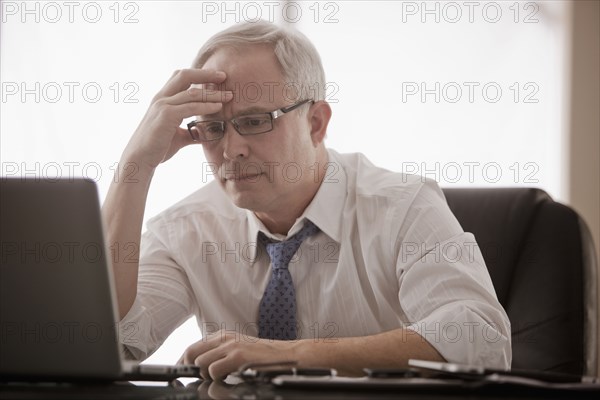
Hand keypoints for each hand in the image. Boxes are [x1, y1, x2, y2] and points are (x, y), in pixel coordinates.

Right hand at [123, 69, 232, 169]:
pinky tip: (218, 107)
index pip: (181, 78)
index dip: (199, 74)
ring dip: (212, 93)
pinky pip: (190, 107)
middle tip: (224, 76)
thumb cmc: (157, 148)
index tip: (217, 77)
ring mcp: (162, 105)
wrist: (140, 159)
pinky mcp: (166, 115)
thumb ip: (191, 132)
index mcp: (163, 99)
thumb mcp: (178, 137)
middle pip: (185, 75)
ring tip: (228, 95)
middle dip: (206, 74)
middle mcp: (161, 98)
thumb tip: (204, 133)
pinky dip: (206, 106)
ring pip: (191, 92)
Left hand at [179, 330, 296, 379]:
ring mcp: (231, 345)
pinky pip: (213, 370)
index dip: (182, 362)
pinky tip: (228, 378)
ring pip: (200, 363)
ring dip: (205, 375)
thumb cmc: (263, 356)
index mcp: (222, 335)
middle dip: (188, 369)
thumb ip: (219, 353)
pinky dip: (216, 378)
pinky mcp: (238, 355)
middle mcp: (224, 337)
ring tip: (219, 378)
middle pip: (191, 353)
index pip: (192, 347)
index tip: (179, 373)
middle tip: (195, 380)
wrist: (287, 354)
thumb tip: (199, 366)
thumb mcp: (238, 348)